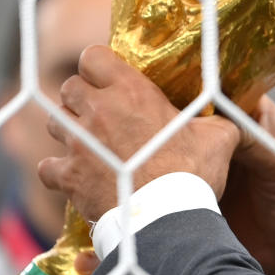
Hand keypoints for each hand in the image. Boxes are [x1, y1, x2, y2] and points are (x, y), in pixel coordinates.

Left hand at [37, 46, 239, 222]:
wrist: (167, 218)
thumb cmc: (192, 174)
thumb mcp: (219, 137)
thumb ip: (217, 121)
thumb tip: (227, 118)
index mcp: (131, 92)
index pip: (93, 57)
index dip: (100, 67)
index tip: (111, 81)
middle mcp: (98, 111)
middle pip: (68, 88)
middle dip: (81, 98)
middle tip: (101, 115)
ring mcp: (79, 144)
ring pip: (54, 122)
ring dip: (69, 131)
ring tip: (89, 145)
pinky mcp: (68, 176)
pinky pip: (47, 166)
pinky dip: (58, 171)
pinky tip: (75, 177)